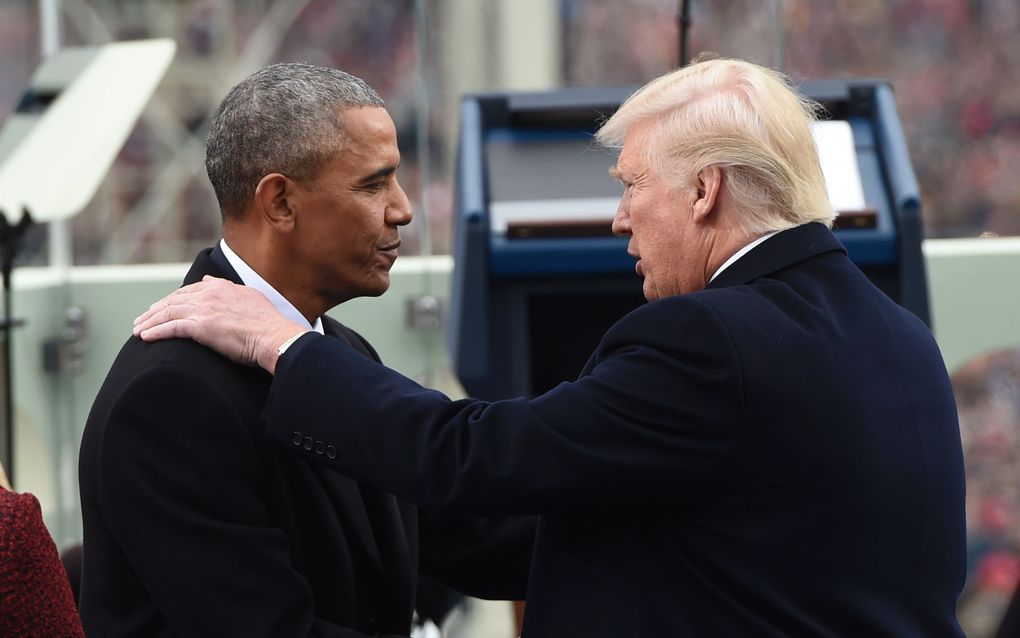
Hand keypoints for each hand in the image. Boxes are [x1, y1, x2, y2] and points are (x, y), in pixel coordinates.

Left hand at [132, 276, 307, 373]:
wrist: (275, 336)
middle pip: (173, 300)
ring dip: (149, 322)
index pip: (188, 291)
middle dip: (155, 310)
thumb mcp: (250, 297)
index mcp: (220, 287)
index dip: (172, 300)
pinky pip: (170, 328)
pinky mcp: (200, 327)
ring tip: (138, 329)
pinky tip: (145, 337)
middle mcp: (209, 294)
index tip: (161, 307)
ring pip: (167, 313)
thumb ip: (229, 289)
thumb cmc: (268, 324)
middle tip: (142, 319)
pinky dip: (155, 332)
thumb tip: (210, 282)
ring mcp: (204, 309)